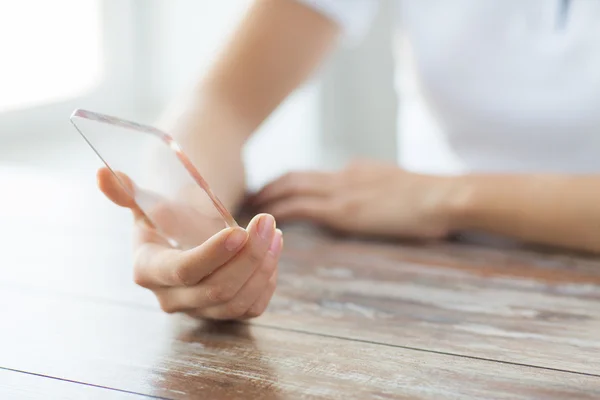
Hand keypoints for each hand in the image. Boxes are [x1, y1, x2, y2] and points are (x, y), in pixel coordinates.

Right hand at [97, 167, 281, 319]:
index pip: (182, 271)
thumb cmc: (166, 217)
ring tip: (274, 233)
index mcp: (149, 270)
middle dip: (249, 257)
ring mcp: (199, 310)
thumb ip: (126, 191)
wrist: (183, 236)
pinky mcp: (222, 313)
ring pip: (238, 302)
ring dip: (263, 268)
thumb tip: (104, 173)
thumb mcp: (148, 202)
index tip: (239, 231)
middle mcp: (171, 298)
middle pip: (217, 290)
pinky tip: (273, 254)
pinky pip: (252, 307)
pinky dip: (267, 282)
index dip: (212, 255)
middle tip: (268, 222)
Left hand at [252, 160, 458, 238]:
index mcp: (355, 171)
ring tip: (247, 209)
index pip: (311, 175)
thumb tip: (364, 201)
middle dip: (268, 186)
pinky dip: (279, 212)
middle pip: (293, 176)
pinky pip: (301, 207)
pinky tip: (266, 221)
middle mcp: (342, 176)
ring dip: (267, 197)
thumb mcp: (396, 187)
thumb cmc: (429, 198)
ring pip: (290, 188)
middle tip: (247, 198)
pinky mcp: (344, 210)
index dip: (286, 182)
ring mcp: (342, 191)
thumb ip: (375, 190)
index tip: (270, 191)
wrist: (442, 196)